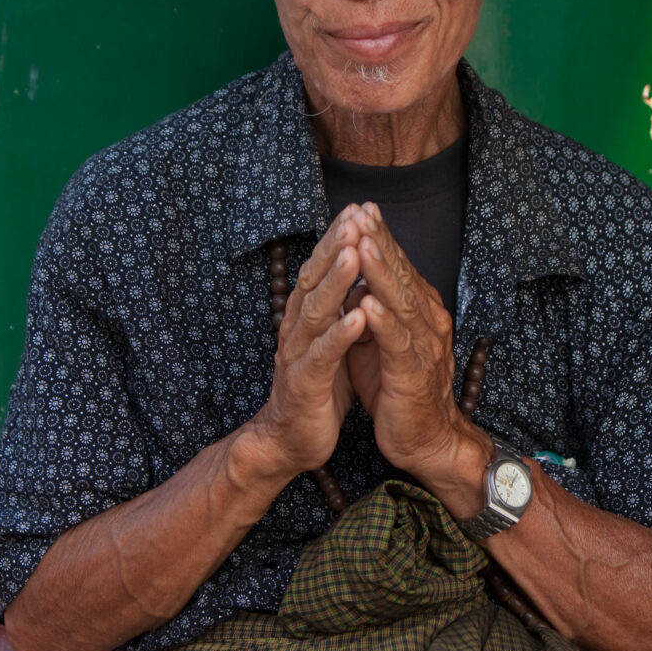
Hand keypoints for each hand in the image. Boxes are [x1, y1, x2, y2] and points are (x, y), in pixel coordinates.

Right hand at [252, 208, 366, 475]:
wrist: (290, 441)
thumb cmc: (318, 387)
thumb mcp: (333, 341)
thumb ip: (342, 308)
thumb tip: (361, 272)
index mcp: (306, 317)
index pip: (321, 269)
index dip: (337, 239)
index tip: (358, 209)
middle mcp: (297, 329)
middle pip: (315, 280)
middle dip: (335, 246)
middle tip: (354, 215)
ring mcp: (297, 355)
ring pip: (316, 311)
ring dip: (336, 281)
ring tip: (354, 253)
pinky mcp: (304, 385)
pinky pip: (323, 356)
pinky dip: (340, 335)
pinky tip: (358, 317)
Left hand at [346, 203, 474, 481]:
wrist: (428, 441)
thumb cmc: (400, 388)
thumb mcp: (382, 339)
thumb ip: (375, 305)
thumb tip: (356, 273)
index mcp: (419, 311)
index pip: (398, 266)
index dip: (379, 237)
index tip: (360, 208)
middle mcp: (427, 322)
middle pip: (401, 275)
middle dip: (379, 242)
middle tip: (361, 211)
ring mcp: (423, 348)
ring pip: (400, 303)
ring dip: (380, 273)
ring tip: (361, 245)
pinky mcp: (413, 377)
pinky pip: (398, 345)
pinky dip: (383, 324)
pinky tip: (367, 304)